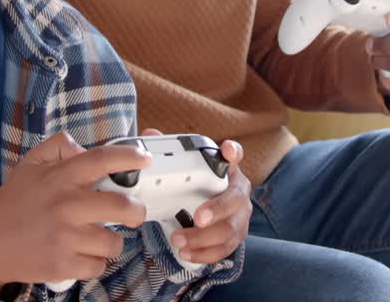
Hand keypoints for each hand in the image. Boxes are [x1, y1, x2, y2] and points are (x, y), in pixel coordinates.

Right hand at [0, 132, 150, 293]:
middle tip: (134, 212)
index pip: (101, 160)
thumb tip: (84, 149)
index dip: (128, 157)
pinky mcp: (62, 265)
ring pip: (114, 242)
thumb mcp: (31, 165)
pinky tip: (79, 254)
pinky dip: (93, 262)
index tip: (144, 159)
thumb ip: (59, 148)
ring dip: (110, 241)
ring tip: (94, 237)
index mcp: (61, 178)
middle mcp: (66, 205)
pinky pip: (98, 266)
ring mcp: (65, 237)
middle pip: (122, 206)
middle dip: (137, 211)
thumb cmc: (14, 203)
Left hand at [159, 133, 250, 265]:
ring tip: (178, 240)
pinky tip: (186, 254)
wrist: (211, 211)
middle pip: (235, 200)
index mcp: (228, 170)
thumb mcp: (187, 171)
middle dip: (217, 209)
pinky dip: (204, 254)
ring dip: (203, 238)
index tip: (227, 149)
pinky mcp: (235, 237)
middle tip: (197, 217)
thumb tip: (149, 136)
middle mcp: (238, 192)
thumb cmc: (199, 186)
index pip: (236, 155)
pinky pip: (225, 249)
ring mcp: (240, 216)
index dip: (233, 152)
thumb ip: (169, 153)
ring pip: (229, 229)